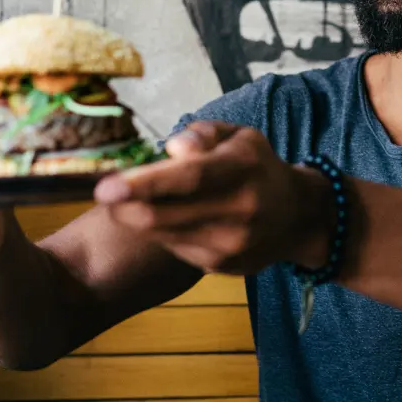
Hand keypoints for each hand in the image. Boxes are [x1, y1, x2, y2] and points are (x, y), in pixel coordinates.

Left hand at [93, 121, 332, 275]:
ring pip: (165, 235)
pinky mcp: (222, 266)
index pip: (189, 179)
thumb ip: (201, 135)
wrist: (298, 216)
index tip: (106, 188)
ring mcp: (231, 243)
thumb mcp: (238, 136)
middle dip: (125, 207)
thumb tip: (172, 149)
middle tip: (102, 194)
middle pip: (167, 214)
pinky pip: (175, 248)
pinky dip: (162, 232)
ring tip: (125, 203)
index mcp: (243, 168)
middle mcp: (240, 209)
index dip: (145, 184)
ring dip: (137, 219)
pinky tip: (166, 219)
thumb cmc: (257, 167)